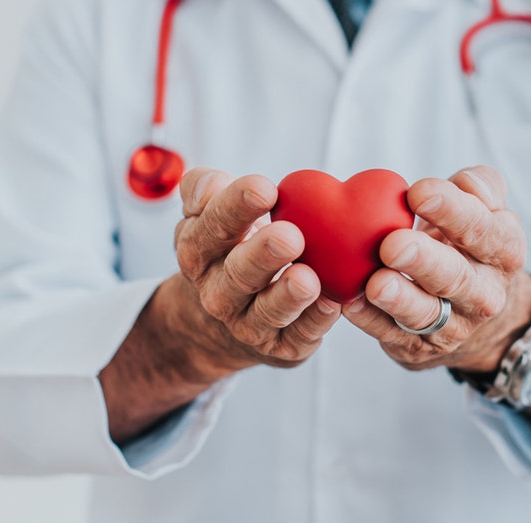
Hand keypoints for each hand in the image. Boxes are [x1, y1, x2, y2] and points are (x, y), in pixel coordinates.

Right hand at [172, 168, 342, 376]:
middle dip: (263, 255)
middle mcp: (218, 292)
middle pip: (238, 274)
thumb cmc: (229, 247)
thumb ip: (204, 188)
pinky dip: (315, 322)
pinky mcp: (280, 347)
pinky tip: (332, 304)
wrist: (227, 315)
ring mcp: (248, 323)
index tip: (265, 188)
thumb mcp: (206, 214)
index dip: (235, 207)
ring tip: (307, 278)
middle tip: (289, 236)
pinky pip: (299, 336)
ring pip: (267, 311)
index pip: (212, 227)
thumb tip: (213, 184)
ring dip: (288, 296)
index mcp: (198, 252)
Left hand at [342, 166, 530, 373]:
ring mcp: (454, 325)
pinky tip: (351, 303)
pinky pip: (392, 334)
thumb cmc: (466, 243)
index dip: (453, 210)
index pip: (483, 230)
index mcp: (504, 251)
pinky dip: (370, 321)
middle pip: (456, 277)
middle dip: (424, 261)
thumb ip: (481, 186)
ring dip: (399, 300)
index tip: (418, 192)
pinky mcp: (420, 348)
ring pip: (426, 314)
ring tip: (376, 284)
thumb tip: (467, 183)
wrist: (472, 310)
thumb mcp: (486, 210)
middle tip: (392, 244)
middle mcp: (485, 293)